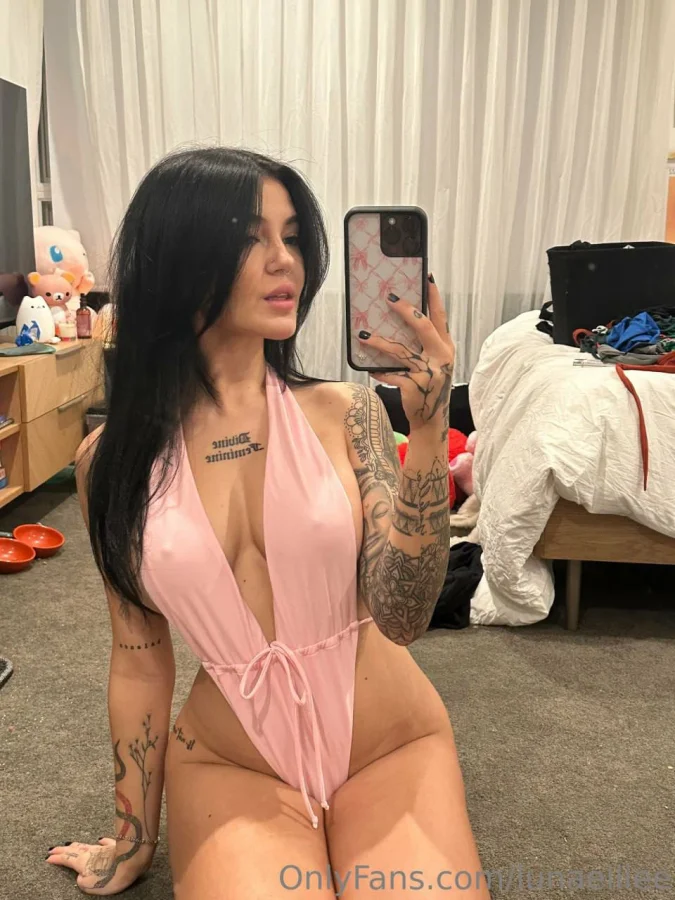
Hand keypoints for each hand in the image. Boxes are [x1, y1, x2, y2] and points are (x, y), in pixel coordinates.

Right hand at [46, 838, 149, 894]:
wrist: (132, 859)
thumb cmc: (111, 876)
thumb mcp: (90, 886)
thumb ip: (82, 882)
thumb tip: (80, 877)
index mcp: (82, 862)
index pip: (66, 859)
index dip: (56, 858)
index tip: (47, 857)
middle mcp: (91, 852)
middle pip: (74, 850)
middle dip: (62, 850)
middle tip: (53, 848)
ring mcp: (103, 848)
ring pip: (86, 845)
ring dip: (77, 845)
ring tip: (69, 844)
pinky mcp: (115, 846)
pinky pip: (105, 843)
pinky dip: (101, 842)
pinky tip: (100, 839)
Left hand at [357, 275, 454, 434]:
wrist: (432, 419)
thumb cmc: (430, 387)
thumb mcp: (435, 363)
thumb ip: (426, 345)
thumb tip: (403, 320)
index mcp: (446, 348)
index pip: (440, 316)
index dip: (434, 296)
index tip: (427, 277)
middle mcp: (441, 357)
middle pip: (423, 326)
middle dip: (405, 310)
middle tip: (389, 298)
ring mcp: (428, 373)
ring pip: (400, 350)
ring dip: (379, 342)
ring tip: (363, 335)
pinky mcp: (414, 387)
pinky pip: (390, 374)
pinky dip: (379, 371)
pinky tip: (370, 369)